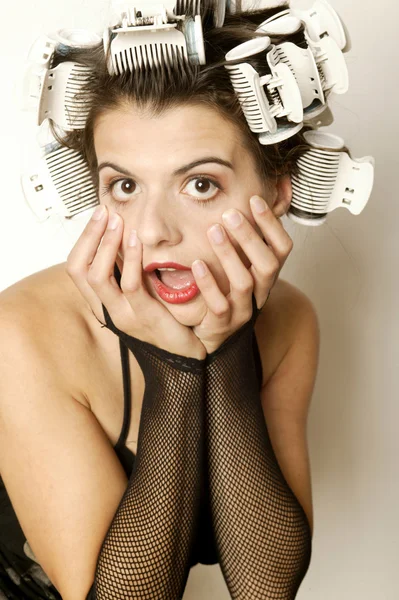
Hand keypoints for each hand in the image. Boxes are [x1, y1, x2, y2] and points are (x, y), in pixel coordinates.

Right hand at [66, 205, 206, 359]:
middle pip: (79, 270)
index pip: (76, 267)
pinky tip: (138, 241)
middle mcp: (106, 310)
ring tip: (119, 222)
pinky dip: (132, 260)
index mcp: (102, 302)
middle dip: (90, 237)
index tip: (99, 215)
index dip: (84, 239)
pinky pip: (130, 285)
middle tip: (105, 212)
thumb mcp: (139, 293)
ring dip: (107, 245)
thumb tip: (123, 236)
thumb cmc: (164, 319)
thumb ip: (127, 271)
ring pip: (99, 276)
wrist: (185, 354)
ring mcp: (123, 315)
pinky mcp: (144, 317)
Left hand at [191, 195, 292, 353]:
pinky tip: (196, 263)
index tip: (255, 200)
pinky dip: (208, 283)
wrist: (212, 333)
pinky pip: (219, 304)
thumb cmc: (224, 291)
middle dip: (250, 237)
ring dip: (229, 254)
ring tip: (213, 231)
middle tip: (230, 214)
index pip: (282, 248)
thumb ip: (242, 240)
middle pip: (268, 264)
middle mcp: (260, 292)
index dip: (272, 225)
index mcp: (266, 275)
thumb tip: (239, 202)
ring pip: (244, 282)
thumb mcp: (238, 264)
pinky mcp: (223, 323)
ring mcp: (243, 310)